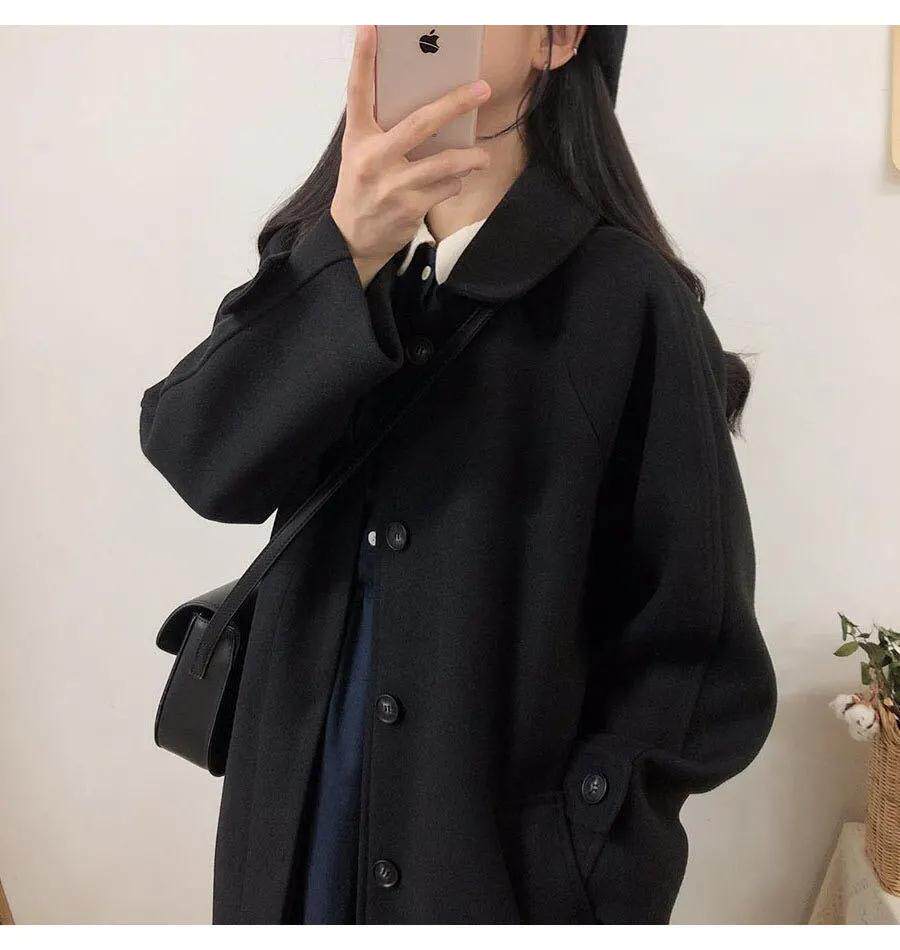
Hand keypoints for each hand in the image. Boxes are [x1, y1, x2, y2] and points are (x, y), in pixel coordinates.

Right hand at [330, 25, 490, 287]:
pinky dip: (455, 182)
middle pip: (421, 123)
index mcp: (358, 138)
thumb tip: (432, 110)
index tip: (371, 27)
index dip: (364, 58)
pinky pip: (445, 187)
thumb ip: (386, 132)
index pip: (358, 91)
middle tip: (481, 88)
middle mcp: (374, 158)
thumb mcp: (361, 155)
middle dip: (455, 103)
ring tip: (482, 155)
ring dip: (469, 157)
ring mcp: (393, 185)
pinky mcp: (410, 207)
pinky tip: (456, 181)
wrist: (352, 239)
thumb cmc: (363, 189)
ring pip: (444, 163)